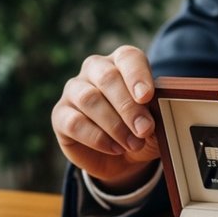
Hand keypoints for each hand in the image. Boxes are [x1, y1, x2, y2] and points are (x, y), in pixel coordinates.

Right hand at [51, 45, 159, 191]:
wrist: (122, 158)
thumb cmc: (140, 130)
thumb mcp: (156, 122)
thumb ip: (157, 113)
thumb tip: (153, 116)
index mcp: (121, 63)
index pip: (128, 57)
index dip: (137, 75)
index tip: (146, 97)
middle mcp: (95, 70)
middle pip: (108, 78)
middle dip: (128, 106)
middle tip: (144, 129)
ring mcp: (74, 90)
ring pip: (89, 99)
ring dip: (114, 125)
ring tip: (133, 144)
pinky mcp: (60, 115)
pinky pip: (74, 122)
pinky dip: (97, 138)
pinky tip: (115, 148)